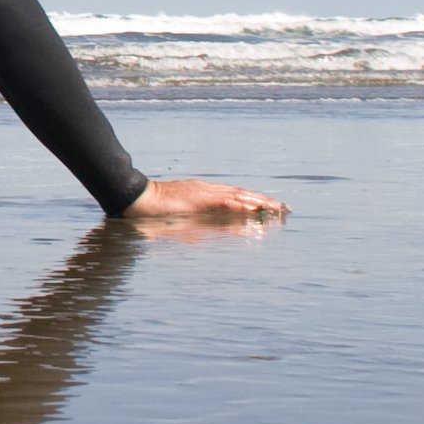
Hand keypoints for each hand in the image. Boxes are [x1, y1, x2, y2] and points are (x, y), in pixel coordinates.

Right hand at [122, 176, 285, 219]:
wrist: (138, 199)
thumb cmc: (155, 211)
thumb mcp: (181, 221)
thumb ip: (196, 224)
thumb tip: (210, 233)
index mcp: (205, 194)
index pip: (236, 196)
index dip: (255, 201)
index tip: (272, 207)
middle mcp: (208, 190)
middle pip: (242, 194)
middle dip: (264, 201)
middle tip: (285, 209)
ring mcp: (204, 193)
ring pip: (238, 196)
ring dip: (259, 202)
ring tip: (277, 208)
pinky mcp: (199, 198)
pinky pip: (224, 201)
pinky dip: (241, 205)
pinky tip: (254, 209)